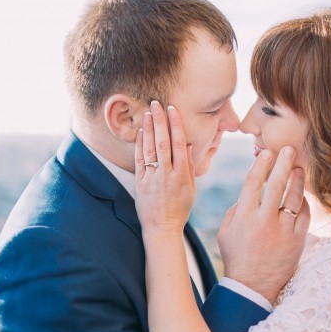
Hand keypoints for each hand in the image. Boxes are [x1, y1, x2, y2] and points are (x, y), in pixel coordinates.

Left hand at [134, 101, 194, 236]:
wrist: (162, 228)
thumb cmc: (180, 208)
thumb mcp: (191, 189)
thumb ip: (190, 167)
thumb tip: (189, 145)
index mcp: (182, 175)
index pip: (179, 144)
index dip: (175, 125)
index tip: (172, 110)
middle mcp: (167, 174)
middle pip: (163, 142)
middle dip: (160, 121)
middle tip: (157, 103)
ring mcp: (152, 178)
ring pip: (150, 149)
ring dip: (149, 129)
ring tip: (148, 112)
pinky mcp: (140, 183)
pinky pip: (139, 160)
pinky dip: (139, 145)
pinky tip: (140, 132)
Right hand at [218, 147, 309, 303]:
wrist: (252, 285)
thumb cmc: (236, 256)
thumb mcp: (226, 232)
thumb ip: (236, 209)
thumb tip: (249, 191)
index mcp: (244, 218)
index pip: (253, 184)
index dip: (260, 166)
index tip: (266, 153)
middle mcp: (264, 222)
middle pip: (276, 185)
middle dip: (282, 164)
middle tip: (288, 149)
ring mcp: (283, 231)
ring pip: (293, 198)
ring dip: (297, 180)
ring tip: (298, 168)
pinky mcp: (297, 240)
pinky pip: (304, 215)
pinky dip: (302, 202)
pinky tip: (301, 195)